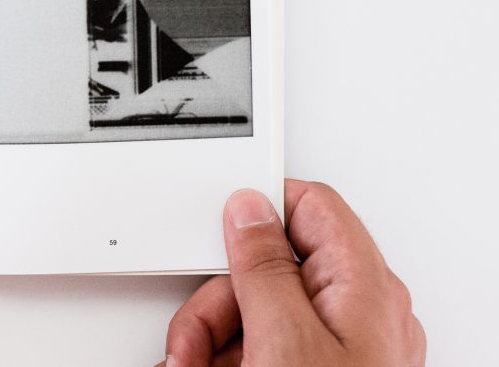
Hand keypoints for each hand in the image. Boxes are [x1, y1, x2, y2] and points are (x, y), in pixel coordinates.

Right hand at [157, 180, 424, 365]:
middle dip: (215, 304)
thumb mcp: (284, 339)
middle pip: (264, 270)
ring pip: (248, 313)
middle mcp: (354, 313)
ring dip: (206, 343)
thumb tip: (249, 210)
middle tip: (197, 342)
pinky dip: (218, 363)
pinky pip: (252, 350)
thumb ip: (264, 267)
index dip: (259, 212)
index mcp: (362, 286)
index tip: (216, 233)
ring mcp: (332, 350)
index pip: (310, 208)